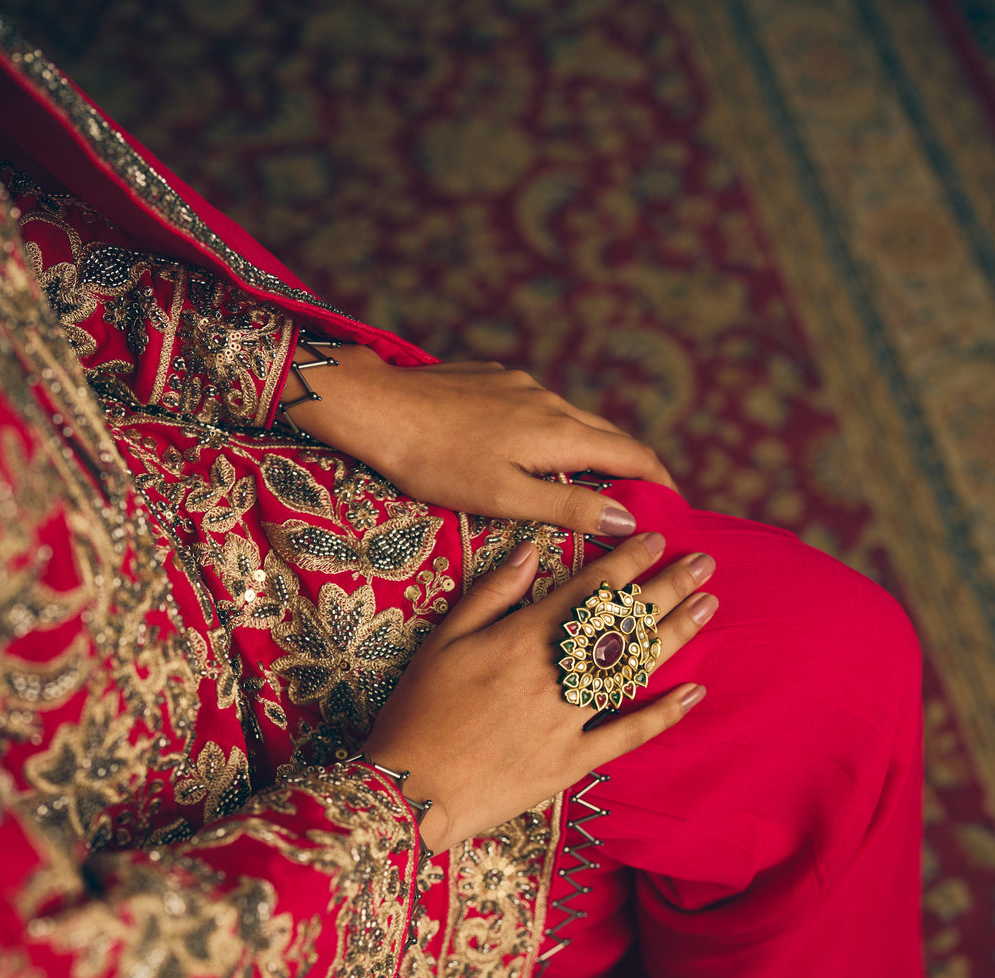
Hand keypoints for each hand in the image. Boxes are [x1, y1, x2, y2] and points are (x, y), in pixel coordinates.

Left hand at [284, 344, 675, 538]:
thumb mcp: (506, 497)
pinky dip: (553, 437)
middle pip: (607, 436)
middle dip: (631, 469)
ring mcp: (519, 386)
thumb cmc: (437, 462)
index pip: (632, 454)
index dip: (660, 481)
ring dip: (590, 452)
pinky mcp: (492, 381)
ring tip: (592, 486)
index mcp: (559, 431)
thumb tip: (629, 518)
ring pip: (570, 422)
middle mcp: (549, 401)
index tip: (676, 508)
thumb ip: (569, 506)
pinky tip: (533, 456)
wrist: (377, 407)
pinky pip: (538, 411)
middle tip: (642, 504)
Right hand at [365, 530, 715, 852]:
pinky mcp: (571, 762)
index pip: (587, 591)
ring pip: (633, 669)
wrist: (412, 790)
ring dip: (676, 634)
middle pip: (622, 624)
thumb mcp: (442, 642)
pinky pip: (626, 735)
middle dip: (668, 588)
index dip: (628, 562)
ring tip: (709, 605)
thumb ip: (489, 595)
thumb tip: (527, 551)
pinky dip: (662, 714)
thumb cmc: (417, 713)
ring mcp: (567, 720)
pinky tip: (694, 691)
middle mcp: (552, 674)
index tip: (659, 539)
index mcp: (520, 640)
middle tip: (706, 562)